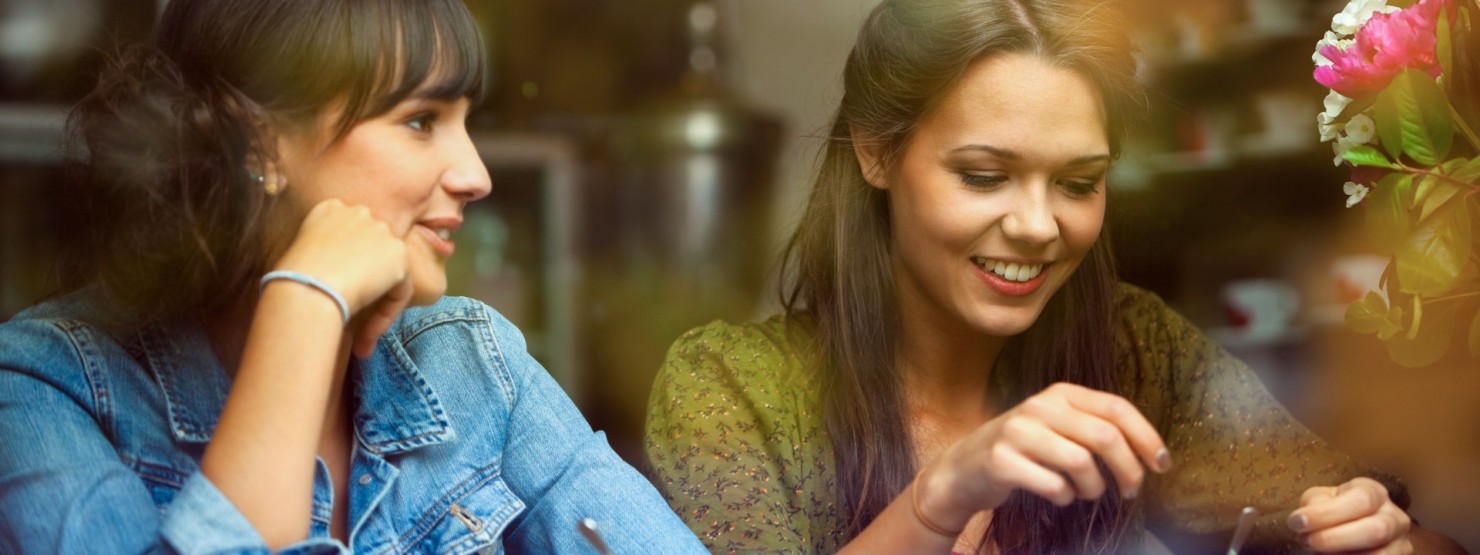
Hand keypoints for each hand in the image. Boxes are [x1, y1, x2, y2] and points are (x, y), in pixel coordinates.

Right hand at [271, 199, 411, 356]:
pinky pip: (400, 292)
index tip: (335, 298)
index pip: (350, 239)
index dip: (346, 272)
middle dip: (364, 288)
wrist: (307, 288)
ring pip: (387, 275)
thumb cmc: (290, 281)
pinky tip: (366, 339)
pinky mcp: (399, 255)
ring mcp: (381, 231)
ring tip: (358, 341)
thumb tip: (335, 281)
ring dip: (375, 309)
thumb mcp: (301, 258)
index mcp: (330, 209)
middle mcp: (358, 213)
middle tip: (350, 321)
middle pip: (371, 253)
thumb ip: (323, 259)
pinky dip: (386, 317)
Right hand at [916, 383, 1170, 531]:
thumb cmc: (1024, 450)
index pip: (1116, 408)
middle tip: (1130, 491)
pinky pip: (1054, 486)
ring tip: (1085, 493)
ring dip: (1092, 488)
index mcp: (1060, 394)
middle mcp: (1039, 407)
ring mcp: (1017, 432)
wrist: (964, 467)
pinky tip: (1058, 496)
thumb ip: (1095, 428)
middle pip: (1104, 437)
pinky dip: (1064, 498)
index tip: (1162, 465)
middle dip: (1128, 470)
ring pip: (1081, 463)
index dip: (1146, 437)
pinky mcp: (1002, 461)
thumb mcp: (1057, 427)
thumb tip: (1149, 453)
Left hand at [1290, 477, 1410, 553]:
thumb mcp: (1322, 499)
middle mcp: (1395, 517)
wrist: (1357, 528)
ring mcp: (1401, 544)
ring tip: (1318, 551)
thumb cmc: (1335, 510)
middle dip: (1335, 539)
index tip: (1297, 522)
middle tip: (1308, 540)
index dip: (1327, 513)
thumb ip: (1314, 504)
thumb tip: (1304, 520)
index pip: (1361, 500)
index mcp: (1375, 493)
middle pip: (1376, 531)